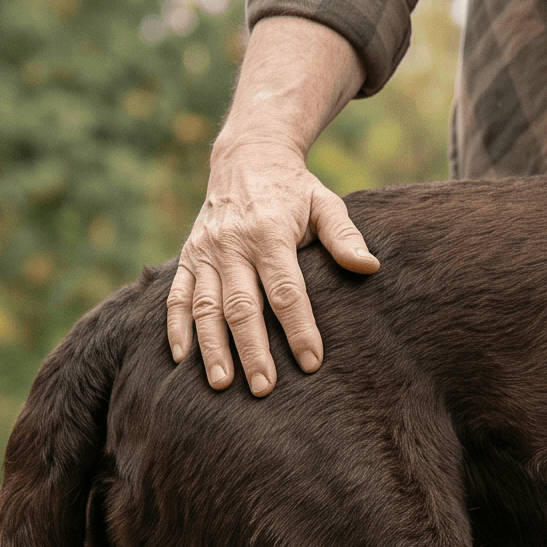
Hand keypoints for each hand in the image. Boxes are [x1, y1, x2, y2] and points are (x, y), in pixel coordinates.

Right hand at [166, 140, 378, 396]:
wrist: (246, 158)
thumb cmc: (294, 190)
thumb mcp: (324, 203)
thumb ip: (344, 236)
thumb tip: (370, 266)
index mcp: (269, 233)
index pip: (285, 291)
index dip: (299, 328)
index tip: (311, 363)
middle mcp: (232, 245)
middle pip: (241, 306)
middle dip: (252, 350)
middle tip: (263, 388)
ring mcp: (205, 252)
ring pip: (205, 307)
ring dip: (212, 347)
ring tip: (222, 384)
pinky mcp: (187, 257)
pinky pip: (177, 296)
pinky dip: (176, 327)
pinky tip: (183, 359)